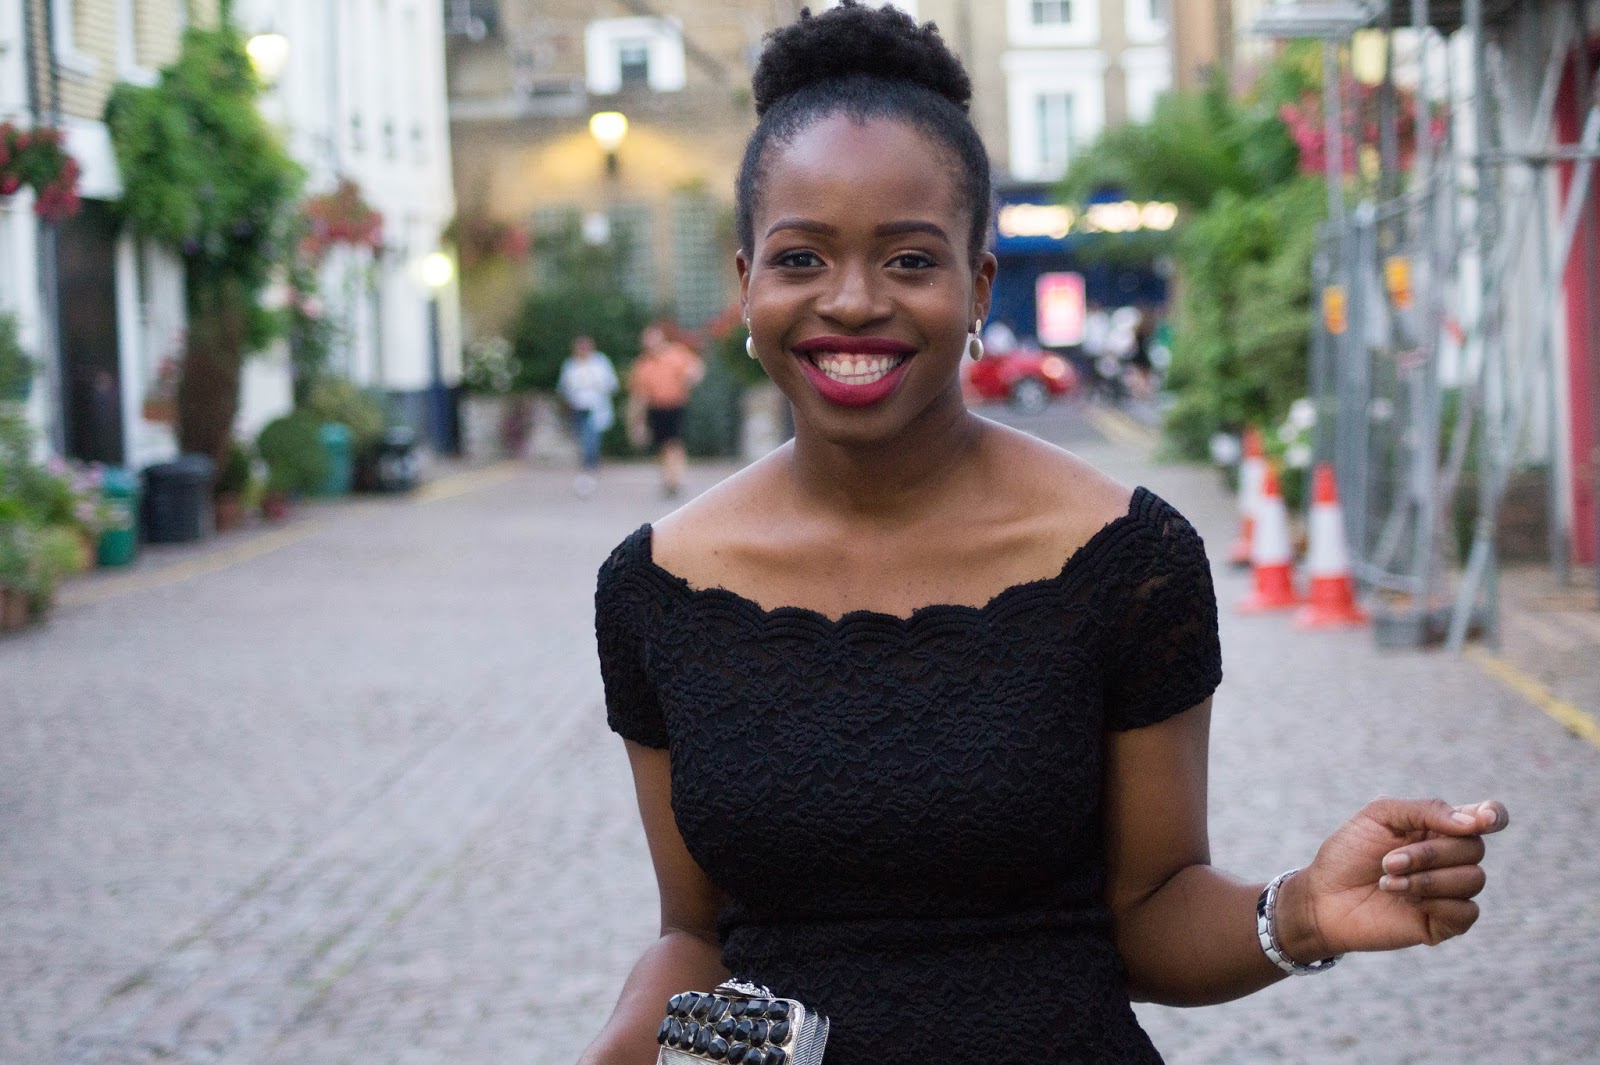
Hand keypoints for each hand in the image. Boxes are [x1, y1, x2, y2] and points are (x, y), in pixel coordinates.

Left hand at [1279, 797, 1509, 960]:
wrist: (1323, 898)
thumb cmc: (1348, 853)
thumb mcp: (1380, 817)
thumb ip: (1426, 810)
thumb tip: (1472, 822)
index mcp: (1439, 827)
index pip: (1487, 817)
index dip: (1494, 816)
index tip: (1483, 821)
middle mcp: (1451, 858)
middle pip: (1474, 848)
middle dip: (1429, 854)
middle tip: (1387, 861)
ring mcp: (1451, 891)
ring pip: (1473, 879)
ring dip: (1426, 879)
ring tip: (1388, 883)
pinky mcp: (1445, 923)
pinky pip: (1467, 911)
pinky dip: (1435, 903)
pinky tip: (1405, 902)